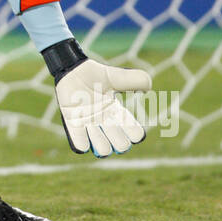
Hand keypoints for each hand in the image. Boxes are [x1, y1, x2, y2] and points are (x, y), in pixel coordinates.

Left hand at [42, 38, 150, 156]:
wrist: (72, 70)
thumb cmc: (95, 75)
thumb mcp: (116, 76)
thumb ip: (135, 79)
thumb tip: (149, 89)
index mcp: (118, 113)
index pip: (135, 134)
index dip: (135, 133)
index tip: (126, 119)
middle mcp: (106, 123)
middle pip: (121, 145)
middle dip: (118, 138)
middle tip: (108, 121)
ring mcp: (90, 126)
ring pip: (103, 150)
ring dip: (100, 141)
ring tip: (93, 125)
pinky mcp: (74, 124)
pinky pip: (80, 144)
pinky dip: (83, 142)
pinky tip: (82, 130)